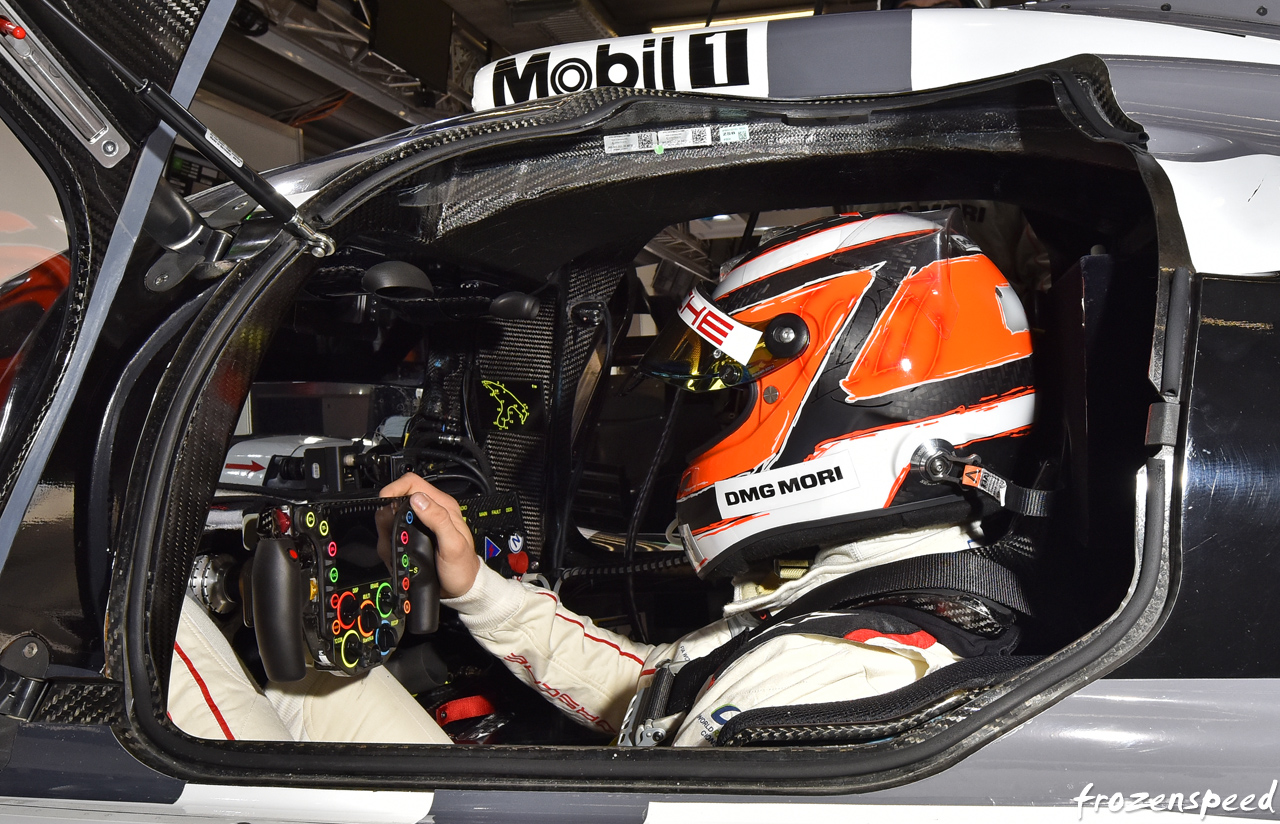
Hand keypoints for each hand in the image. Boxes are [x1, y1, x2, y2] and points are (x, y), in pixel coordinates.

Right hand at [379, 473, 480, 598]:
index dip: (395, 488)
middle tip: (389, 530)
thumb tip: (418, 500)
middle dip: (388, 513)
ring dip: (387, 529)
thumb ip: (438, 520)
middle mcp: (429, 512)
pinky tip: (397, 550)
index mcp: (442, 506)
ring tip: (396, 543)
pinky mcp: (412, 536)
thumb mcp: (454, 544)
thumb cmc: (462, 567)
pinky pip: (393, 532)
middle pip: (398, 498)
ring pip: (392, 516)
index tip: (385, 502)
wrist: (461, 587)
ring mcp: (420, 524)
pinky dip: (389, 540)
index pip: (412, 483)